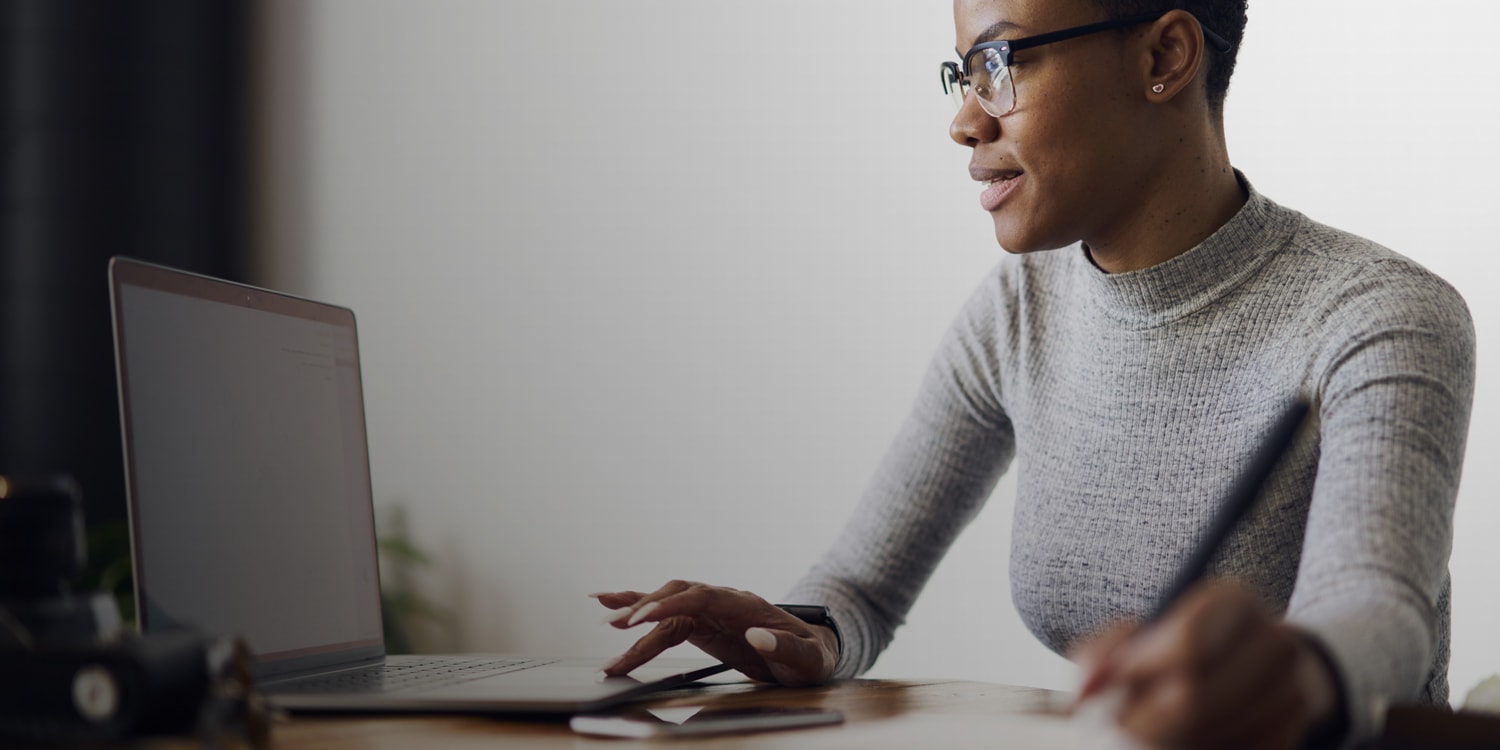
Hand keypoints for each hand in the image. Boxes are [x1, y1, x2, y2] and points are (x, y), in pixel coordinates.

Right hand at [592, 580, 837, 686]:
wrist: (813, 650)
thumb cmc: (811, 656)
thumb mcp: (808, 659)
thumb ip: (785, 647)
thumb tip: (758, 634)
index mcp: (747, 606)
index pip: (702, 597)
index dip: (671, 605)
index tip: (643, 618)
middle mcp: (724, 601)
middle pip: (677, 597)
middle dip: (644, 609)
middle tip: (614, 627)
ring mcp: (711, 610)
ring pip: (666, 603)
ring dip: (634, 611)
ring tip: (603, 619)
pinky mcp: (702, 622)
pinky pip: (667, 614)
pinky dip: (638, 609)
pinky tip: (612, 607)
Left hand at [1072, 581, 1342, 749]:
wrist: (1257, 662)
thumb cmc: (1182, 643)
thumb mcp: (1143, 632)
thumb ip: (1106, 651)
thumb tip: (1084, 691)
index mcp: (1232, 601)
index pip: (1186, 641)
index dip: (1141, 672)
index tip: (1110, 691)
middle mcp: (1272, 640)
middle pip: (1197, 695)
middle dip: (1146, 719)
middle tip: (1119, 725)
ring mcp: (1292, 687)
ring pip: (1215, 732)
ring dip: (1174, 740)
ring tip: (1155, 729)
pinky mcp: (1298, 726)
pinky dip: (1207, 749)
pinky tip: (1193, 738)